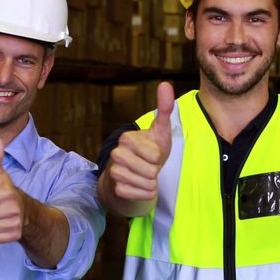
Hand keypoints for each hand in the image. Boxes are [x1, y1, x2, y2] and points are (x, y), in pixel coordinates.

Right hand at [107, 82, 173, 201]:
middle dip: (155, 172)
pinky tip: (140, 187)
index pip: (155, 154)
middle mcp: (117, 153)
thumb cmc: (150, 152)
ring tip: (144, 176)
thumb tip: (165, 84)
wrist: (135, 176)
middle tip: (148, 167)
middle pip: (150, 170)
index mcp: (127, 138)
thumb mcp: (160, 131)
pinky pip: (140, 195)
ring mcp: (114, 172)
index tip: (151, 155)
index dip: (158, 157)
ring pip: (146, 183)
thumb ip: (164, 109)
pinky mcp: (116, 189)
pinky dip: (146, 194)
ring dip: (151, 184)